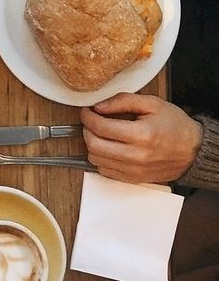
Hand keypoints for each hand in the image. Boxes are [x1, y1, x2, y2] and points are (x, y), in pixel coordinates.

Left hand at [80, 93, 202, 182]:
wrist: (193, 150)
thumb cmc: (174, 125)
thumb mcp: (152, 104)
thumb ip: (123, 101)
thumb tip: (98, 106)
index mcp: (141, 134)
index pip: (101, 127)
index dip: (88, 116)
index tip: (87, 110)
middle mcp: (136, 156)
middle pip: (94, 145)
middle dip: (87, 130)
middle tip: (91, 121)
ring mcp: (134, 170)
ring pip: (96, 160)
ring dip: (92, 145)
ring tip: (99, 134)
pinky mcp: (133, 179)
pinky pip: (105, 171)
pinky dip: (100, 159)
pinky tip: (107, 148)